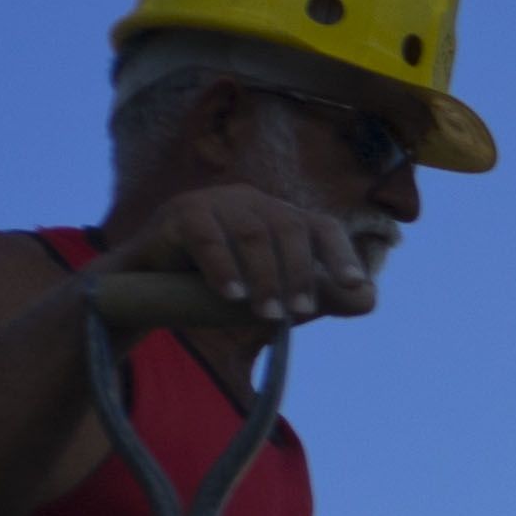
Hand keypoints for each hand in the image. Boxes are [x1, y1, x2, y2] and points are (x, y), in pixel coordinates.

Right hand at [95, 185, 378, 325]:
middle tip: (301, 313)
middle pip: (288, 227)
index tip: (355, 286)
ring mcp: (212, 201)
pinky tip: (231, 296)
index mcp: (275, 216)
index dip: (340, 254)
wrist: (142, 294)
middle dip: (299, 272)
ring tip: (267, 315)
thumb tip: (372, 300)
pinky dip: (222, 266)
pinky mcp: (178, 213)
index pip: (320, 226)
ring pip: (250, 232)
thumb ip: (317, 297)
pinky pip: (205, 235)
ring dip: (264, 276)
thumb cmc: (214, 291)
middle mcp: (249, 200)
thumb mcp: (270, 296)